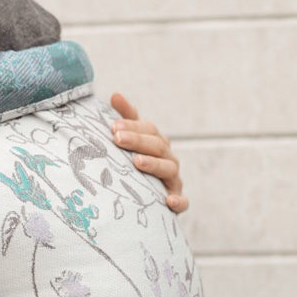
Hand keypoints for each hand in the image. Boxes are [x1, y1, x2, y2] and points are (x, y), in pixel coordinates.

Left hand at [110, 92, 188, 212]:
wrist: (148, 201)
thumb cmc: (137, 166)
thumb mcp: (131, 143)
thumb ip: (127, 120)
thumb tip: (115, 95)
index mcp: (157, 143)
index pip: (148, 129)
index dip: (132, 126)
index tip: (113, 126)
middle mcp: (168, 159)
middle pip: (157, 146)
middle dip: (138, 141)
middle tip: (118, 138)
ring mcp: (173, 180)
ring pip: (169, 169)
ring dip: (154, 164)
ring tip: (136, 162)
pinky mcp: (177, 201)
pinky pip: (182, 202)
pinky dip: (178, 201)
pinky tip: (168, 201)